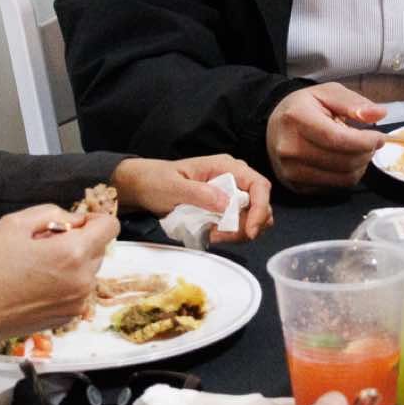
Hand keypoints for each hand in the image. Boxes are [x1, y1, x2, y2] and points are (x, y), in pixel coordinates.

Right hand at [0, 204, 116, 337]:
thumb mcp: (14, 223)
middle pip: (99, 248)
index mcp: (73, 253)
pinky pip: (77, 291)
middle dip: (77, 241)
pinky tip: (35, 284)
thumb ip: (53, 213)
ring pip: (88, 270)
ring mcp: (77, 302)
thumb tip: (76, 220)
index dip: (92, 220)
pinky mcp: (67, 318)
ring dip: (71, 263)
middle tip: (41, 245)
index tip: (70, 224)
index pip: (110, 226)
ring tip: (35, 266)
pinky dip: (64, 283)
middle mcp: (83, 280)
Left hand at [113, 155, 273, 241]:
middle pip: (260, 205)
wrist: (143, 186)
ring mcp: (230, 194)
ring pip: (251, 217)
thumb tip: (226, 203)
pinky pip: (238, 224)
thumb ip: (199, 193)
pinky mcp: (224, 208)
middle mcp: (234, 179)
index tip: (250, 230)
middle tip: (222, 237)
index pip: (259, 186)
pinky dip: (230, 234)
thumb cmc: (156, 180)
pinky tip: (210, 234)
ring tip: (212, 235)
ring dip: (238, 232)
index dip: (260, 209)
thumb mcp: (174, 186)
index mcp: (226, 167)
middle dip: (248, 225)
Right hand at [266, 84, 384, 192]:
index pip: (337, 139)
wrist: (274, 127)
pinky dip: (348, 175)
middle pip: (343, 162)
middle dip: (366, 153)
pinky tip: (344, 160)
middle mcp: (289, 148)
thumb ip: (353, 103)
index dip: (364, 141)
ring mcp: (291, 171)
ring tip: (358, 151)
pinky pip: (335, 187)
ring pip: (343, 178)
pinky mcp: (296, 186)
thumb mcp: (327, 93)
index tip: (379, 137)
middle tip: (370, 143)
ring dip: (360, 166)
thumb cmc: (303, 108)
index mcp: (296, 118)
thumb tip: (378, 113)